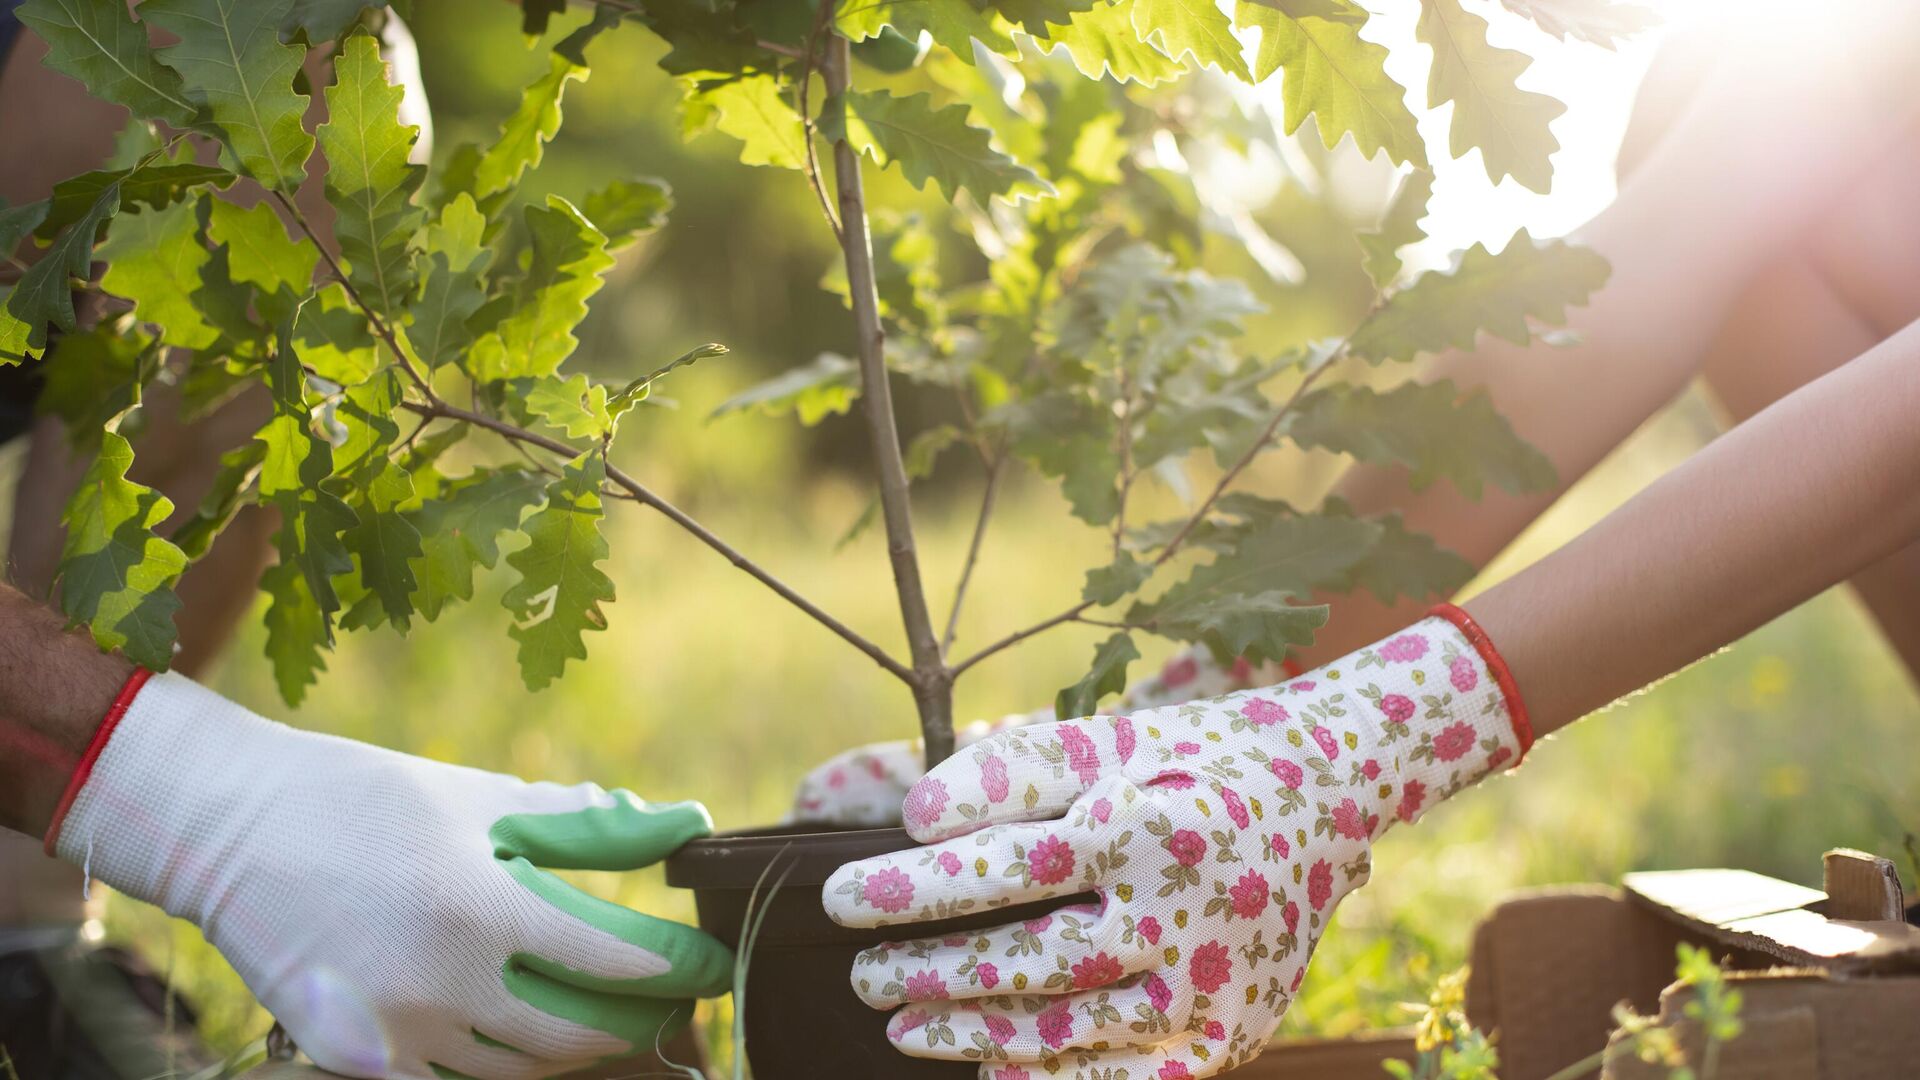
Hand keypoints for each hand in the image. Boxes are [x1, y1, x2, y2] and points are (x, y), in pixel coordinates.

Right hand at [48, 673, 732, 1079]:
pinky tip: (528, 1031)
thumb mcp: (483, 800)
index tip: (714, 961)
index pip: (619, 960)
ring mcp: (396, 1034)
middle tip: (672, 996)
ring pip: (526, 1068)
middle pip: (584, 1031)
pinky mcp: (359, 1061)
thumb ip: (590, 825)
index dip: (681, 967)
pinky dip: (505, 1063)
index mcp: (481, 905)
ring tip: (609, 1011)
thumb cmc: (369, 801)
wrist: (231, 832)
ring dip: (578, 1044)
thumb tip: (685, 824)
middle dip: (643, 1016)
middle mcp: (442, 982)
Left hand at [822, 609, 1529, 1078]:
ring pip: (1062, 1030)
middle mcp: (1184, 914)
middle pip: (1024, 962)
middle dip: (925, 972)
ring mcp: (1208, 988)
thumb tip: (913, 816)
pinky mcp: (1226, 1037)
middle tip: (861, 974)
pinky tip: (989, 1069)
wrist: (1330, 798)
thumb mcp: (1110, 740)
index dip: (910, 889)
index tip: (838, 899)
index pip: (1005, 868)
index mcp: (1148, 827)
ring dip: (969, 1033)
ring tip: (901, 1026)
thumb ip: (1011, 768)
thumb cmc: (1190, 760)